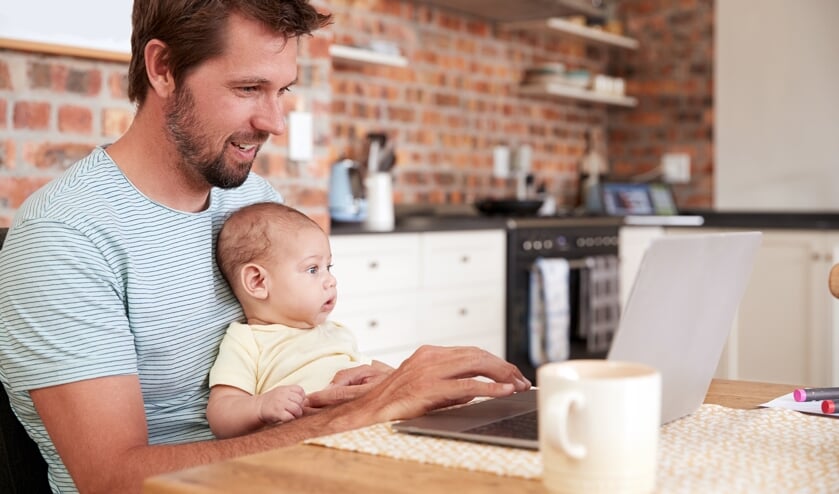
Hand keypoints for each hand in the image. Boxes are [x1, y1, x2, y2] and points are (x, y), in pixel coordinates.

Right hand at [256, 385, 304, 423]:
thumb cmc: (272, 402)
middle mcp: (282, 394)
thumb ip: (293, 394)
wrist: (257, 407)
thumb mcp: (282, 393)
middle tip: (295, 411)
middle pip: (299, 400)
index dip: (301, 398)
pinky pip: (289, 417)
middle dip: (300, 407)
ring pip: (296, 409)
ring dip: (297, 414)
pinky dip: (291, 419)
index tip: (297, 403)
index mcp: (285, 389)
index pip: (300, 391)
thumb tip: (307, 401)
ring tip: (292, 416)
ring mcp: (279, 403)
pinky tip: (286, 419)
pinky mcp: (276, 413)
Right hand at [316, 345, 530, 422]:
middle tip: (521, 381)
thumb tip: (476, 390)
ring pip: (476, 365)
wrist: (369, 409)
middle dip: (504, 367)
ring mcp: (431, 371)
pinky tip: (503, 392)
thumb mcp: (424, 383)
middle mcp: (432, 357)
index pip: (471, 352)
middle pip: (478, 355)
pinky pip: (467, 386)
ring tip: (517, 385)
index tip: (511, 374)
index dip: (495, 362)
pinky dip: (489, 388)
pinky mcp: (430, 388)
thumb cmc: (395, 400)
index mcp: (431, 353)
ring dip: (502, 375)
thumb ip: (448, 381)